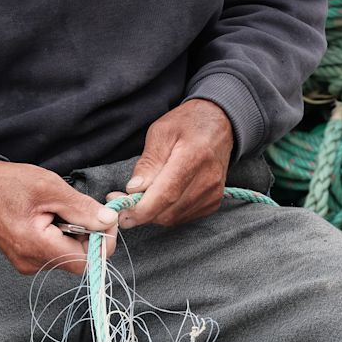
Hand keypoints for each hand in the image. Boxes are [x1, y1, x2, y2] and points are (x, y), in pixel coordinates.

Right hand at [0, 162, 117, 275]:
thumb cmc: (9, 185)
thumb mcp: (50, 188)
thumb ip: (82, 208)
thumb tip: (108, 220)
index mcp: (37, 246)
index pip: (86, 262)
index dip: (102, 243)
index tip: (106, 220)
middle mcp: (32, 262)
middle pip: (79, 259)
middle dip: (90, 235)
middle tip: (86, 210)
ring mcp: (28, 262)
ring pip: (68, 255)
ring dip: (76, 234)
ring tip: (64, 211)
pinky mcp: (27, 258)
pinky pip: (56, 252)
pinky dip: (63, 236)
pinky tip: (54, 218)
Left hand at [115, 100, 233, 228]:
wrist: (220, 124)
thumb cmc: (188, 124)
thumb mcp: (160, 132)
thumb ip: (148, 162)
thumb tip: (134, 189)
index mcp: (194, 157)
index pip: (166, 195)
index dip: (141, 210)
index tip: (121, 212)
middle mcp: (208, 180)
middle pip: (168, 212)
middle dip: (141, 212)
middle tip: (123, 201)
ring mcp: (213, 194)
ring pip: (173, 218)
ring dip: (152, 213)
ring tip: (141, 196)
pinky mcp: (213, 202)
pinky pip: (182, 217)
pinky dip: (166, 212)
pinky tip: (161, 197)